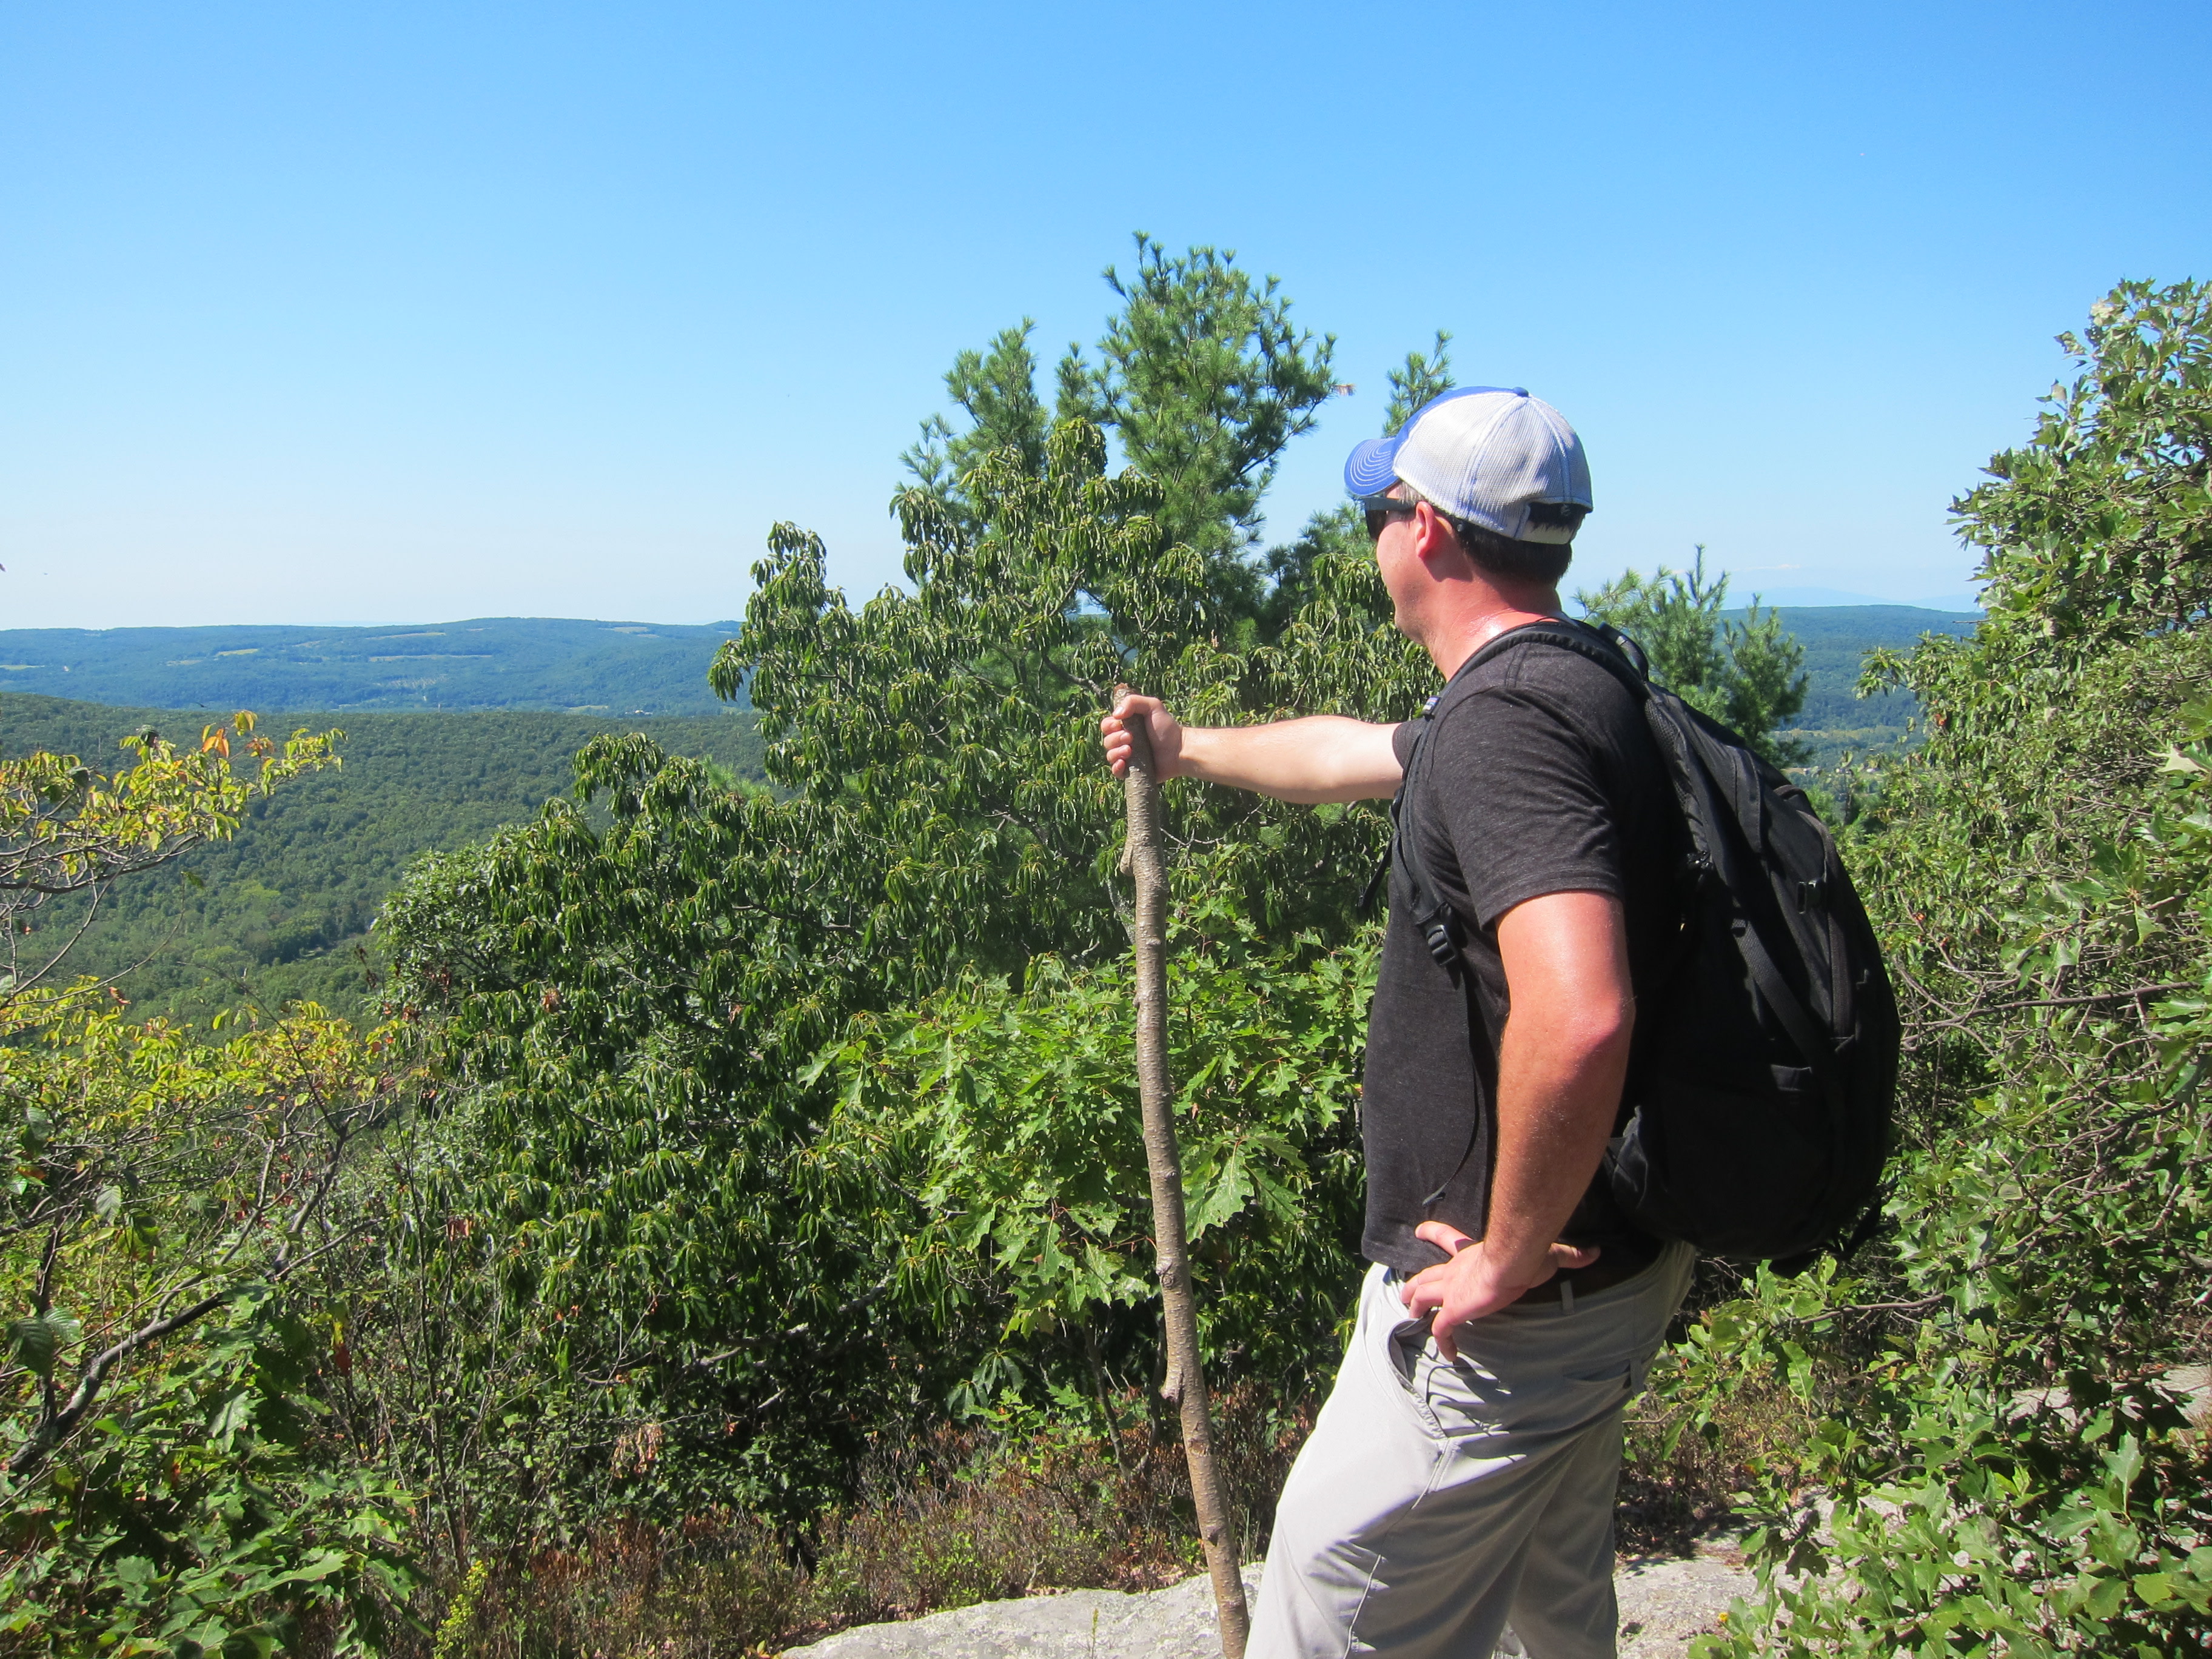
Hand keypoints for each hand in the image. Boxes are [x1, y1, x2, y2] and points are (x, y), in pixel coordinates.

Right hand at [1100, 693, 1186, 779]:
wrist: (1179, 750)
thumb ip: (1133, 701)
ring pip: (1110, 755)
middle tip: (1130, 738)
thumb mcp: (1153, 706)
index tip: (1119, 724)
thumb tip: (1115, 714)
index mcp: (1126, 727)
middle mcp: (1124, 742)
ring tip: (1130, 750)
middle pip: (1107, 740)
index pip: (1107, 725)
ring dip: (1116, 752)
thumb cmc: (1167, 728)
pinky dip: (1116, 767)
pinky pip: (1116, 772)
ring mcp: (1127, 758)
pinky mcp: (1131, 772)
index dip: (1109, 725)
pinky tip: (1123, 763)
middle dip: (1115, 738)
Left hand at [1397, 1220, 1599, 1361]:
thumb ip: (1569, 1255)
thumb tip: (1594, 1252)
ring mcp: (1451, 1289)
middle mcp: (1455, 1269)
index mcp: (1470, 1253)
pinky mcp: (1454, 1309)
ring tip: (1411, 1315)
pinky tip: (1448, 1354)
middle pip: (1426, 1275)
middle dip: (1414, 1284)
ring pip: (1423, 1297)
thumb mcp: (1548, 1253)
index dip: (1432, 1232)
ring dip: (1415, 1305)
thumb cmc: (1527, 1253)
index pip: (1445, 1237)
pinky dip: (1442, 1341)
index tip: (1419, 1231)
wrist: (1513, 1260)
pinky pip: (1441, 1329)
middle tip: (1406, 1292)